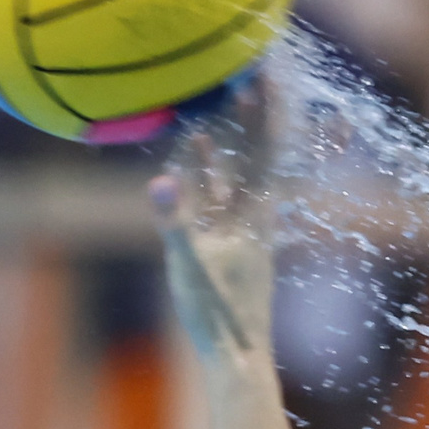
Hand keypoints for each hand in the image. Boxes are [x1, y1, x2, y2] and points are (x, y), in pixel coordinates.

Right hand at [151, 87, 274, 364]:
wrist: (238, 357)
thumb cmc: (215, 315)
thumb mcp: (188, 263)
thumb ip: (175, 220)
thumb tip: (161, 181)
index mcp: (253, 217)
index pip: (264, 151)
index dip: (266, 111)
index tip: (265, 71)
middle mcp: (256, 218)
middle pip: (258, 155)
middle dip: (252, 116)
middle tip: (245, 76)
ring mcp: (246, 232)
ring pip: (239, 176)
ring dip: (228, 144)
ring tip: (211, 110)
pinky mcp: (233, 247)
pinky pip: (223, 198)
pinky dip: (211, 175)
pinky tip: (194, 163)